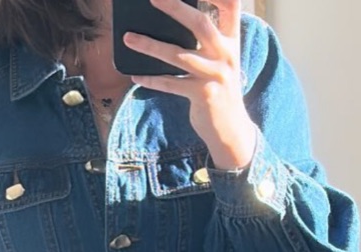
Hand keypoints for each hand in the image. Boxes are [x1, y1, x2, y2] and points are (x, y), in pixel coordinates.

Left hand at [124, 0, 256, 169]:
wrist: (231, 130)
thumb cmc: (220, 90)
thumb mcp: (221, 62)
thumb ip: (209, 42)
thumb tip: (174, 22)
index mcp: (232, 43)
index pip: (230, 6)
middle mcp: (226, 56)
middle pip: (201, 24)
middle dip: (176, 8)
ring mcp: (215, 76)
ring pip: (178, 55)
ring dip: (150, 46)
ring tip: (128, 38)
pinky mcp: (203, 96)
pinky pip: (171, 84)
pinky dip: (152, 80)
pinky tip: (136, 76)